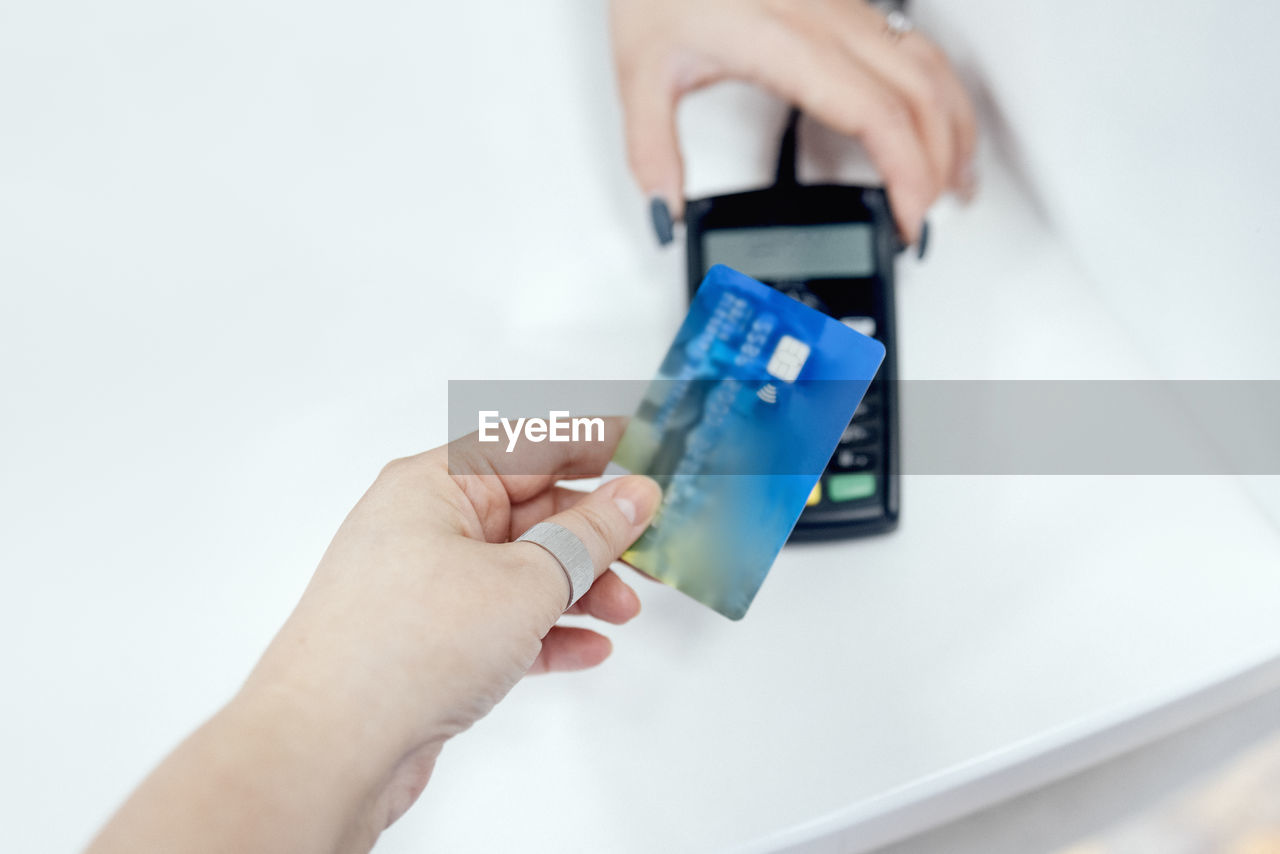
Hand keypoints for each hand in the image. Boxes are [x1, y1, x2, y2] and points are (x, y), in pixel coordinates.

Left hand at [87, 421, 660, 853]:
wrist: (327, 750)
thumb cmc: (396, 651)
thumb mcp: (523, 581)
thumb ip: (587, 537)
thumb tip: (631, 498)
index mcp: (433, 484)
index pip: (527, 443)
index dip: (591, 442)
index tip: (646, 449)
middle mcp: (423, 527)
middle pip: (529, 510)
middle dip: (594, 532)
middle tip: (650, 544)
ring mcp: (424, 587)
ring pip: (520, 570)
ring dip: (579, 587)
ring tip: (625, 608)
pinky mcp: (429, 642)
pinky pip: (503, 622)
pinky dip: (547, 632)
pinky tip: (587, 648)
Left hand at [610, 0, 976, 242]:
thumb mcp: (641, 72)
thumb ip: (652, 150)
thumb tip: (665, 209)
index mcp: (789, 42)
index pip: (877, 115)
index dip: (907, 172)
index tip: (910, 218)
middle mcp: (829, 21)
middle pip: (921, 95)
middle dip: (940, 164)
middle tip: (928, 218)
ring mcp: (844, 9)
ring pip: (931, 65)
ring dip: (955, 126)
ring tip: (956, 180)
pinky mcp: (844, 4)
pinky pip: (916, 46)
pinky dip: (940, 91)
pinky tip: (936, 118)